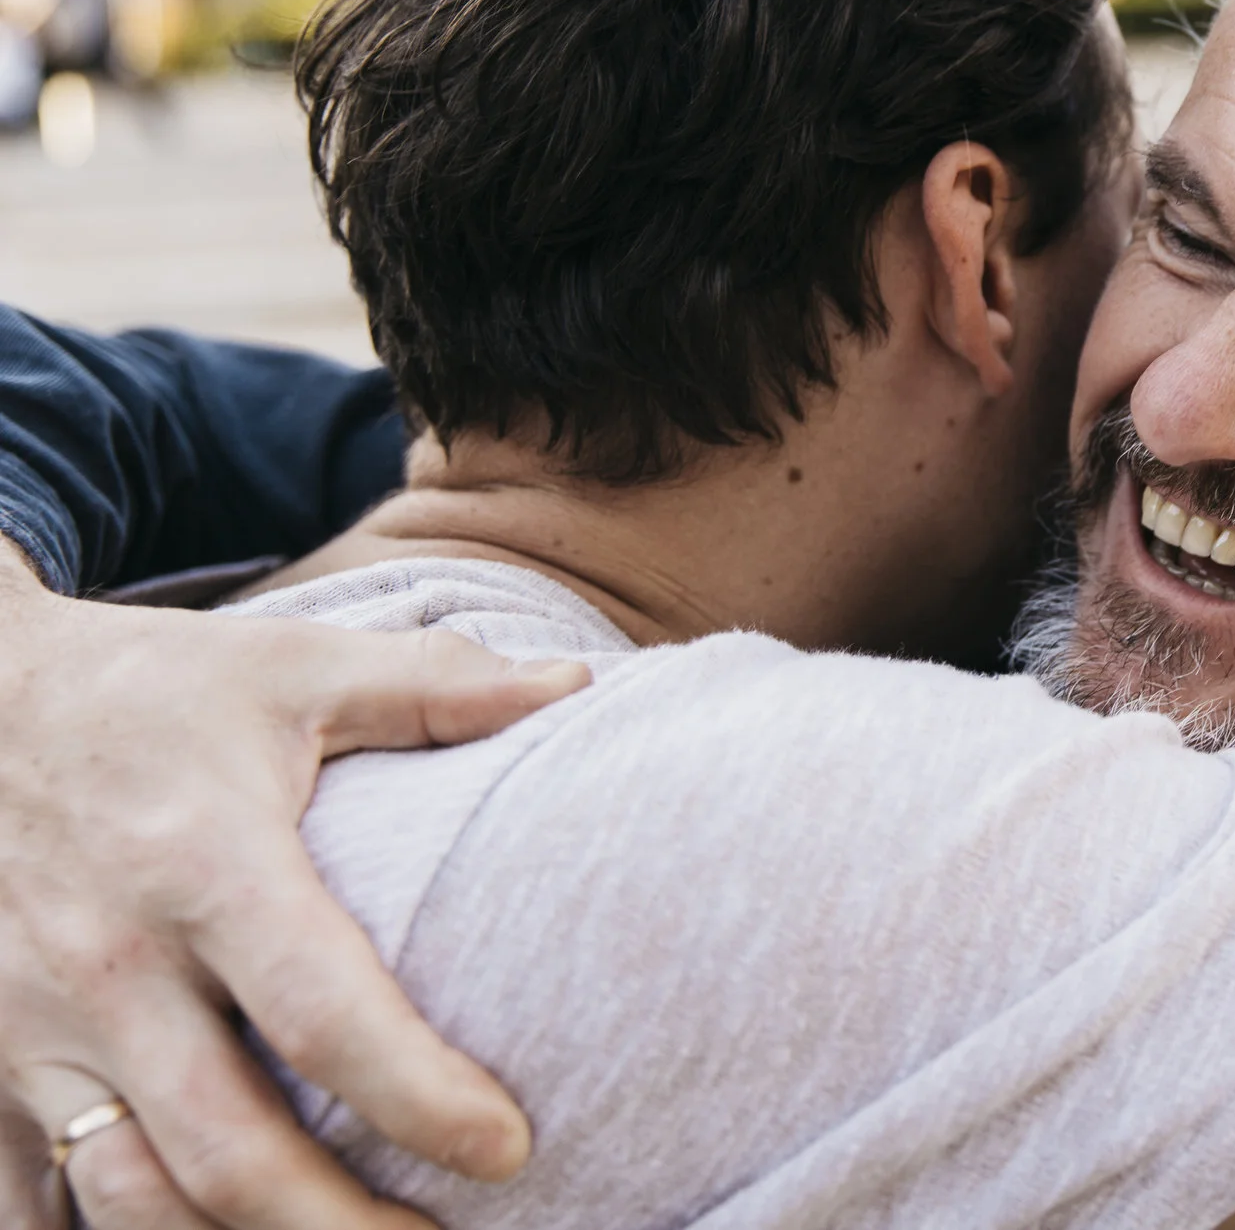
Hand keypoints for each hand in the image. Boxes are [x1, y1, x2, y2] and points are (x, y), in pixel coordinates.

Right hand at [0, 551, 589, 1228]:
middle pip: (227, 1148)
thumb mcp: (294, 666)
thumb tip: (574, 685)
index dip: (418, 1096)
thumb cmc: (155, 689)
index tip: (508, 1148)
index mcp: (203, 866)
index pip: (320, 1012)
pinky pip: (26, 1199)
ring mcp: (32, 1028)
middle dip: (341, 1227)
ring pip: (126, 1197)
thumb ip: (435, 686)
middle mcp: (110, 965)